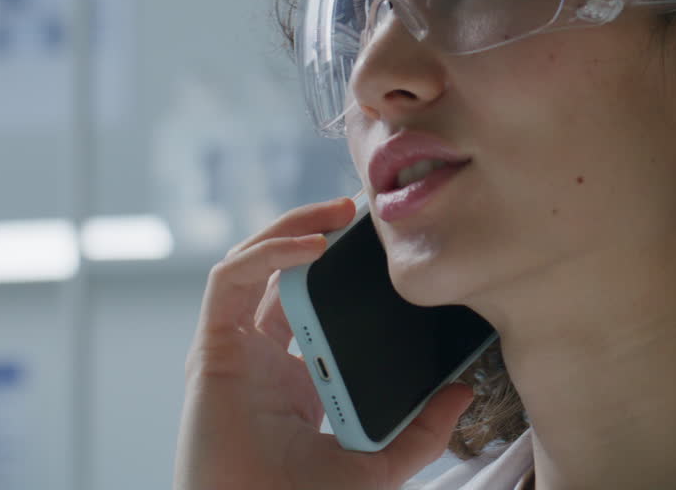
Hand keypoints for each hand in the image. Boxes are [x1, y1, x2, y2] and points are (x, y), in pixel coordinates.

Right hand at [174, 196, 475, 489]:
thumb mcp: (380, 465)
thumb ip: (422, 432)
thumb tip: (463, 393)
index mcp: (300, 380)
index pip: (318, 306)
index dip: (344, 271)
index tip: (385, 248)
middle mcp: (264, 358)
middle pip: (285, 276)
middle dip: (318, 233)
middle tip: (361, 211)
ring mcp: (236, 350)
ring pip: (253, 265)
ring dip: (292, 228)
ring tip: (338, 211)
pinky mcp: (212, 349)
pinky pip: (229, 283)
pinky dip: (266, 254)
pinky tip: (309, 245)